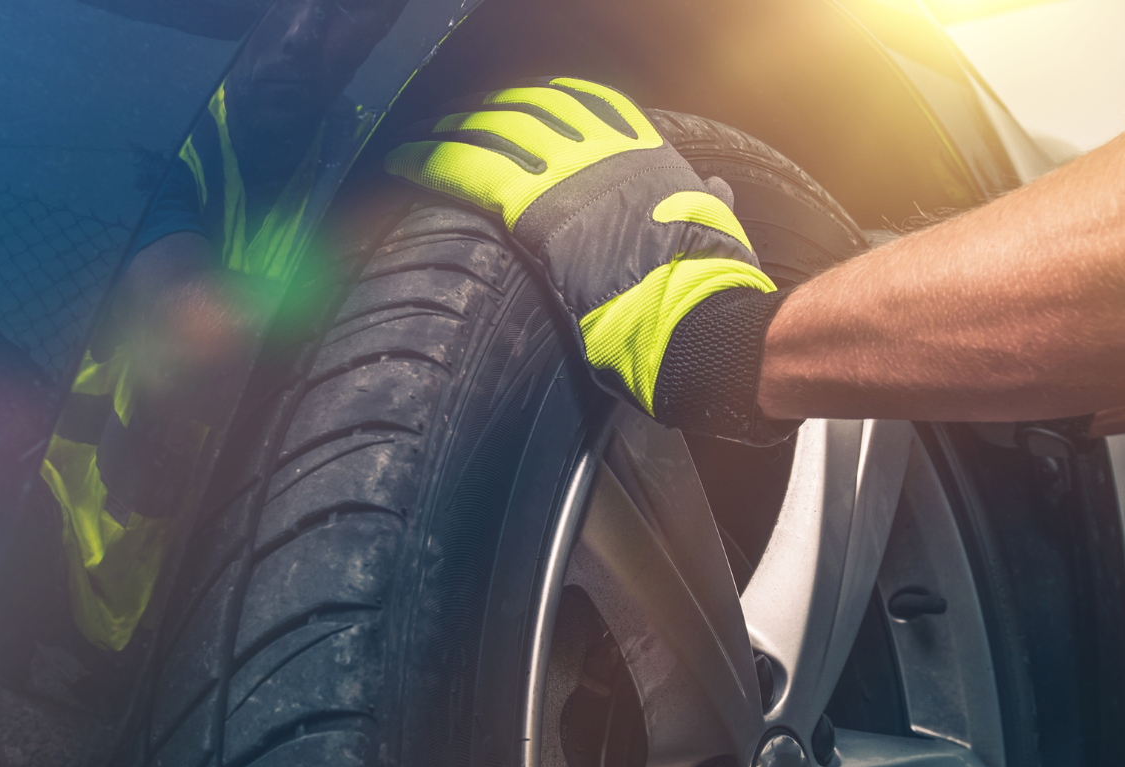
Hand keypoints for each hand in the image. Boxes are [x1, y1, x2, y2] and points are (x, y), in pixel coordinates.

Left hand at [386, 78, 792, 441]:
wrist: (695, 310)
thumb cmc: (709, 284)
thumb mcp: (717, 226)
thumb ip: (709, 202)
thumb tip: (721, 190)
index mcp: (645, 152)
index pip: (587, 103)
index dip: (546, 99)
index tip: (522, 102)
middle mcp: (604, 150)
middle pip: (530, 107)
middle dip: (488, 110)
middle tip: (455, 119)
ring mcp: (568, 172)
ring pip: (492, 129)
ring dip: (450, 130)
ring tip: (420, 137)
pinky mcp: (534, 206)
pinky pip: (468, 167)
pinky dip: (430, 159)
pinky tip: (404, 161)